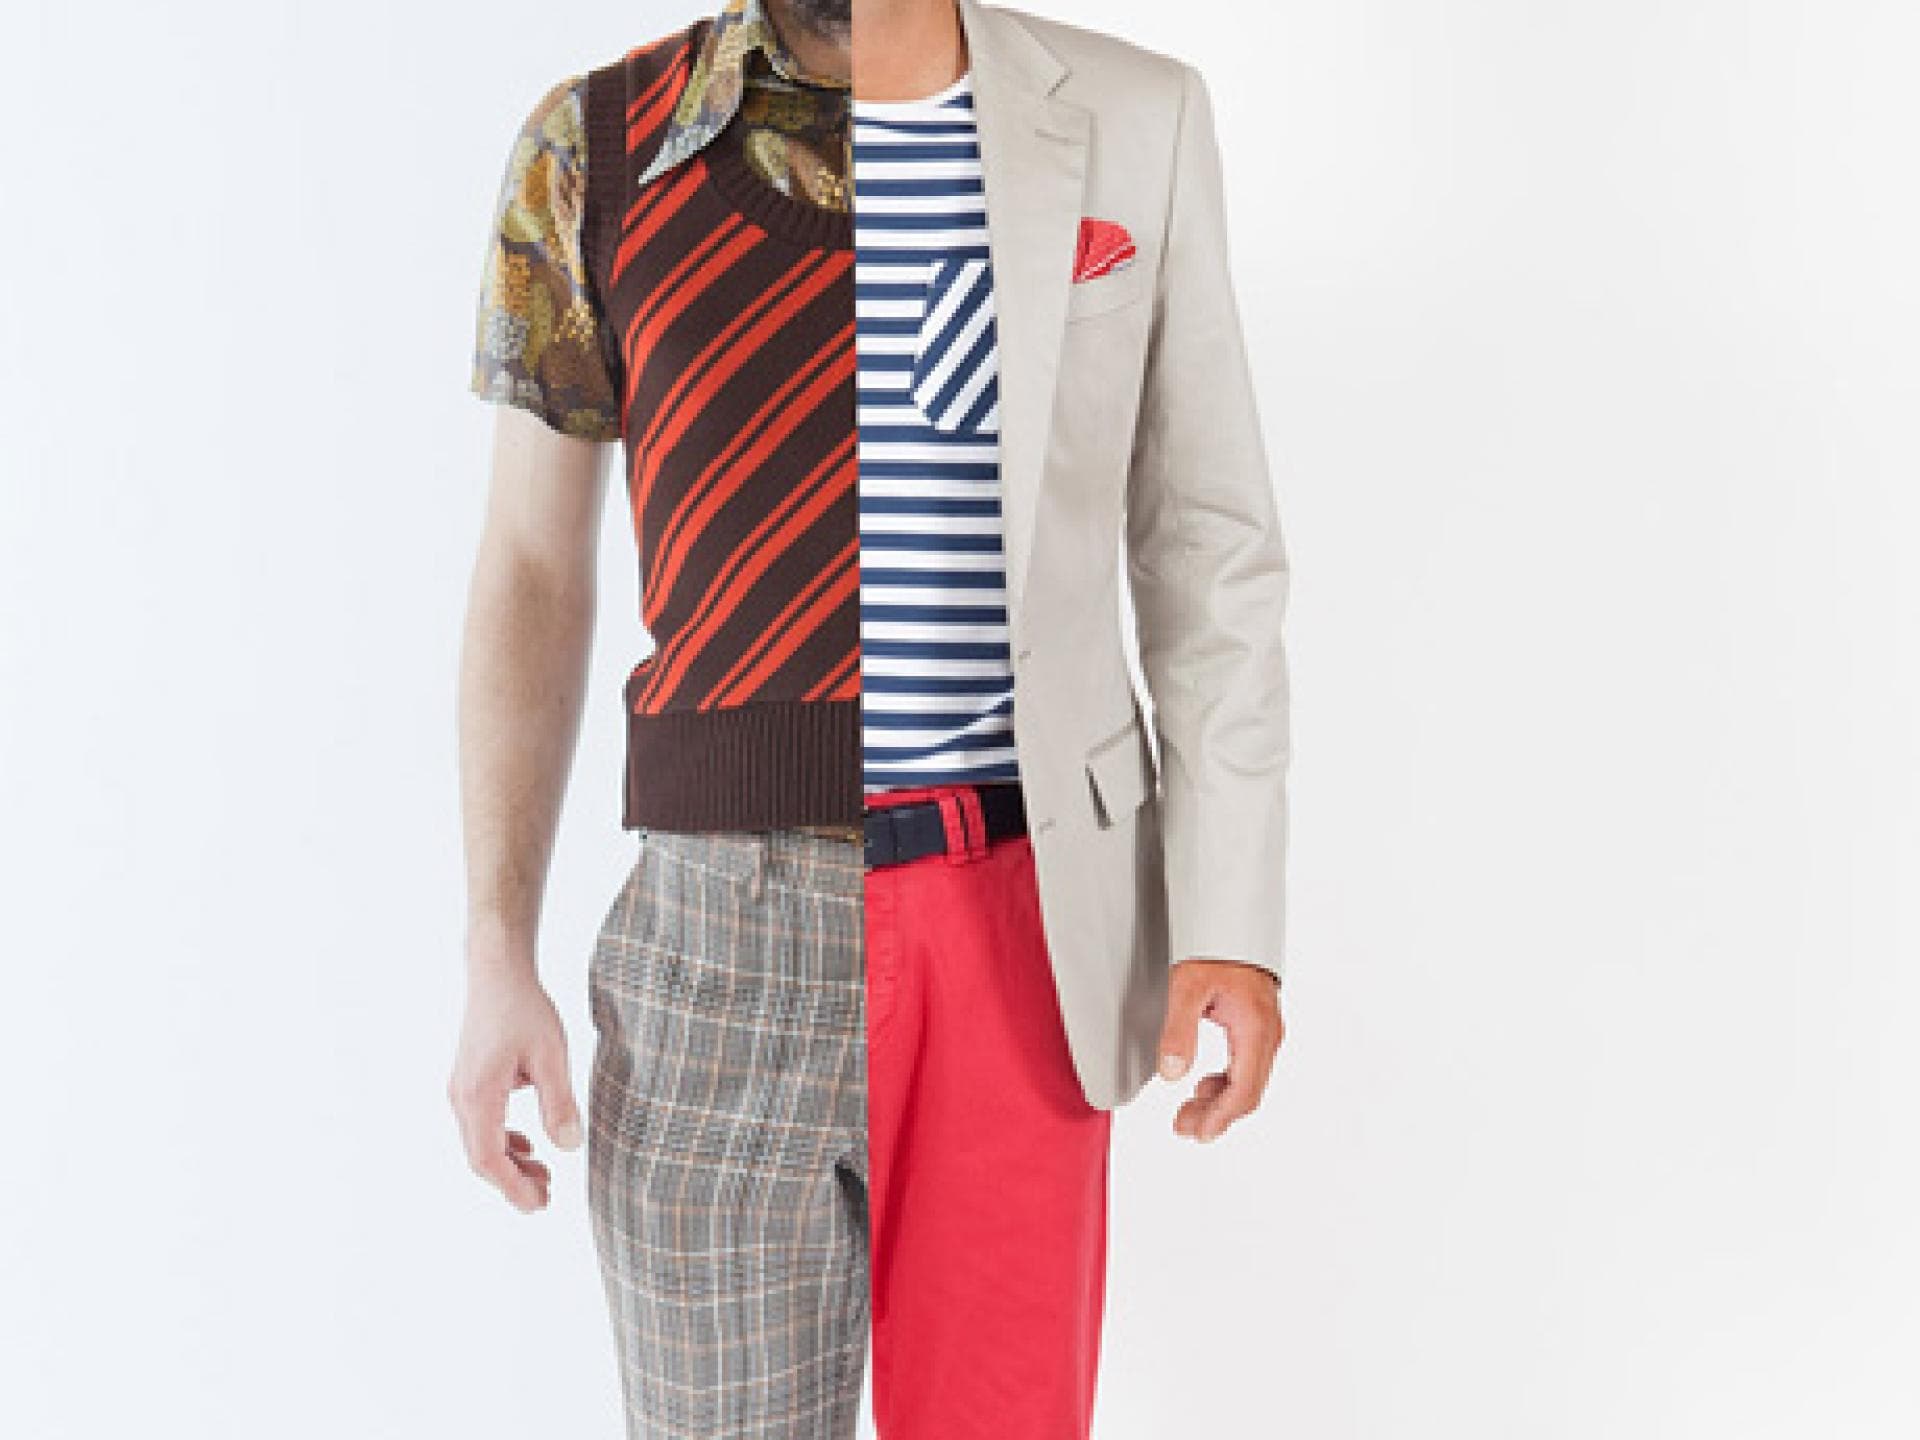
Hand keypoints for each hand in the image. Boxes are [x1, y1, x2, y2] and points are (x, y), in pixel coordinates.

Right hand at [448, 966, 582, 1211]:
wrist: (497, 974)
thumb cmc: (523, 1009)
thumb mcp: (551, 1056)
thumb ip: (559, 1103)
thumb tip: (569, 1147)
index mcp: (478, 1095)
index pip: (488, 1158)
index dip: (512, 1187)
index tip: (539, 1205)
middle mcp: (462, 1097)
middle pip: (481, 1157)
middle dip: (512, 1181)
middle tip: (547, 1198)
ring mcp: (462, 1090)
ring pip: (480, 1142)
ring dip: (509, 1162)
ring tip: (544, 1175)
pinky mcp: (470, 1082)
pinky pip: (482, 1125)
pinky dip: (504, 1141)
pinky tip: (529, 1145)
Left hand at [1156, 958, 1284, 1141]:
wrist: (1229, 923)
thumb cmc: (1212, 949)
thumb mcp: (1186, 986)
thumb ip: (1178, 1031)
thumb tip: (1171, 1074)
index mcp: (1256, 1028)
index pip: (1244, 1089)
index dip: (1222, 1116)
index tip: (1199, 1132)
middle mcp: (1267, 1035)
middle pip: (1248, 1091)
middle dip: (1217, 1115)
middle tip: (1183, 1127)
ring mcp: (1266, 1032)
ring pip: (1248, 1081)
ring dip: (1219, 1102)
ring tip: (1187, 1112)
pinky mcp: (1257, 1028)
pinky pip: (1246, 1067)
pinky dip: (1225, 1084)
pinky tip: (1203, 1087)